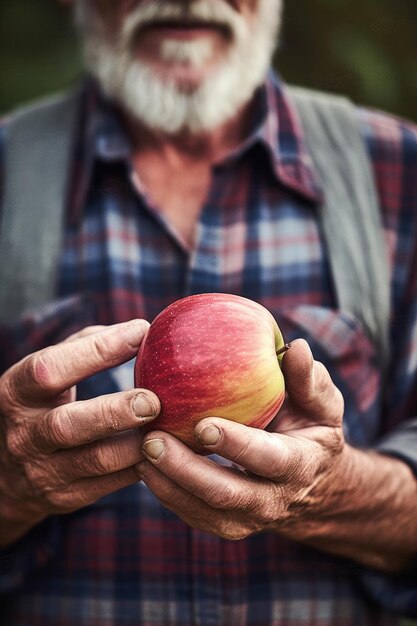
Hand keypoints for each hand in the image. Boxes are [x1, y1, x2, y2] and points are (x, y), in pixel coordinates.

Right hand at [0, 320, 159, 547]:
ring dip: (136, 443)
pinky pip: (112, 483)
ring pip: (95, 460)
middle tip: (154, 400)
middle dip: (115, 412)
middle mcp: (25, 435)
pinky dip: (143, 464)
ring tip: (166, 425)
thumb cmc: (42, 403)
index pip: (49, 369)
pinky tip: (164, 446)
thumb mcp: (47, 371)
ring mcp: (44, 471)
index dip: (96, 350)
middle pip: (68, 425)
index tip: (140, 333)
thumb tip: (139, 330)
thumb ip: (85, 345)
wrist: (9, 473)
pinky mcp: (68, 496)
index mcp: (16, 392)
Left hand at [136, 339, 344, 540]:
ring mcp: (246, 517)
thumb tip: (295, 346)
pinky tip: (141, 463)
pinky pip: (190, 513)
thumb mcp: (322, 403)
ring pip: (201, 509)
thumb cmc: (310, 428)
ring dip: (166, 482)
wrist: (311, 483)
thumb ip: (309, 379)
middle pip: (224, 493)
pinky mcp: (224, 522)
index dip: (236, 444)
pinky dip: (164, 491)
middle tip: (151, 440)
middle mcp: (272, 500)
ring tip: (137, 451)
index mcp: (299, 466)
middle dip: (184, 469)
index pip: (267, 458)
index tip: (202, 425)